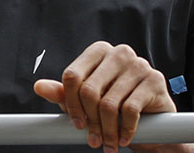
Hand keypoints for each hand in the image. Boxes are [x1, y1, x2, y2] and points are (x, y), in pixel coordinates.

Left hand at [33, 41, 174, 152]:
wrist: (152, 120)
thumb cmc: (113, 106)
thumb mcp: (83, 100)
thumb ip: (61, 93)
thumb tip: (38, 87)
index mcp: (98, 51)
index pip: (72, 76)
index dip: (70, 104)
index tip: (76, 124)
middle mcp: (119, 52)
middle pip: (89, 90)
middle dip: (90, 121)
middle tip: (92, 140)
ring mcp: (139, 64)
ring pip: (109, 103)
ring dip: (107, 130)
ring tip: (108, 144)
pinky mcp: (154, 79)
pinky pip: (131, 109)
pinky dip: (125, 129)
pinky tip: (124, 139)